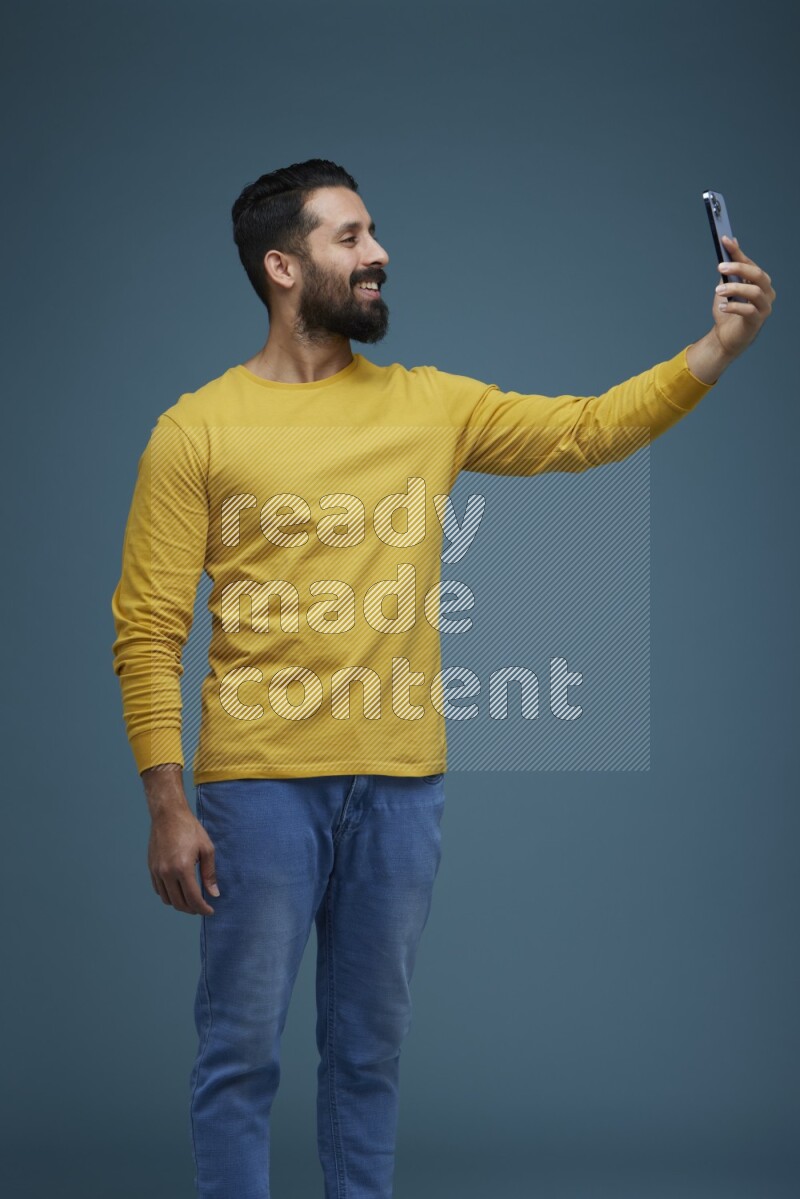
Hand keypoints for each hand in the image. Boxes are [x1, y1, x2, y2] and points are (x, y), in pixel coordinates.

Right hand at [148, 806, 219, 915]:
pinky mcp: (151, 868)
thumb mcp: (206, 849)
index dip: (203, 908)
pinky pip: (159, 890)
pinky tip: (179, 890)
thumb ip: (209, 874)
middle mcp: (167, 872)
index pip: (193, 898)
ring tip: (191, 900)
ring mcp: (157, 871)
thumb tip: (213, 894)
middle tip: (202, 907)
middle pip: (179, 903)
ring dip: (180, 904)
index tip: (210, 911)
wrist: (168, 815)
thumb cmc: (190, 829)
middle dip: (192, 909)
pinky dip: (169, 895)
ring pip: (167, 899)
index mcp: (183, 868)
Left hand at [713, 235, 775, 357]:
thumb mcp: (726, 287)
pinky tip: (721, 306)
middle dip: (738, 268)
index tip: (725, 241)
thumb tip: (731, 242)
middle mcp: (766, 292)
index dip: (738, 252)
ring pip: (754, 291)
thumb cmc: (727, 312)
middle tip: (720, 266)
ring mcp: (764, 307)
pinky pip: (748, 310)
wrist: (725, 338)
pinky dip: (733, 307)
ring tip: (718, 290)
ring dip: (734, 288)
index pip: (750, 264)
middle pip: (756, 275)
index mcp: (759, 282)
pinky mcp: (757, 321)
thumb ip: (729, 270)